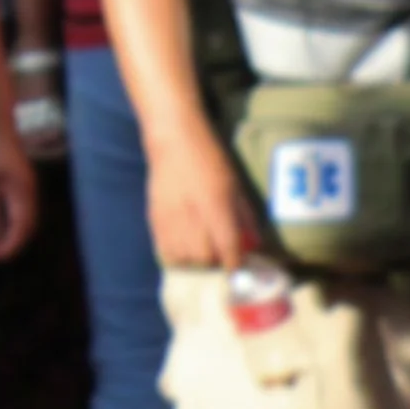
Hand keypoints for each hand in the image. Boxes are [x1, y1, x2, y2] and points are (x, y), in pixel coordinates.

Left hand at [0, 116, 38, 259]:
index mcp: (21, 193)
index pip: (20, 227)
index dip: (10, 245)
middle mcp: (29, 196)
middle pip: (25, 229)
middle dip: (10, 245)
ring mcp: (27, 193)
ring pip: (22, 222)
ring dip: (8, 236)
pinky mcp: (21, 190)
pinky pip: (18, 213)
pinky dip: (7, 224)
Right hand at [145, 118, 257, 270]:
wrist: (174, 141)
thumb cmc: (210, 159)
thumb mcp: (235, 185)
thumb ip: (244, 216)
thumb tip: (255, 243)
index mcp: (216, 207)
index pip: (227, 248)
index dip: (234, 264)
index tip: (238, 266)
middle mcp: (192, 216)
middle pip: (204, 258)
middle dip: (215, 261)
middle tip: (219, 254)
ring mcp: (170, 218)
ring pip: (184, 259)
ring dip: (195, 261)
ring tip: (201, 251)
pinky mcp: (154, 219)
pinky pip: (165, 251)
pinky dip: (177, 256)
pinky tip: (184, 248)